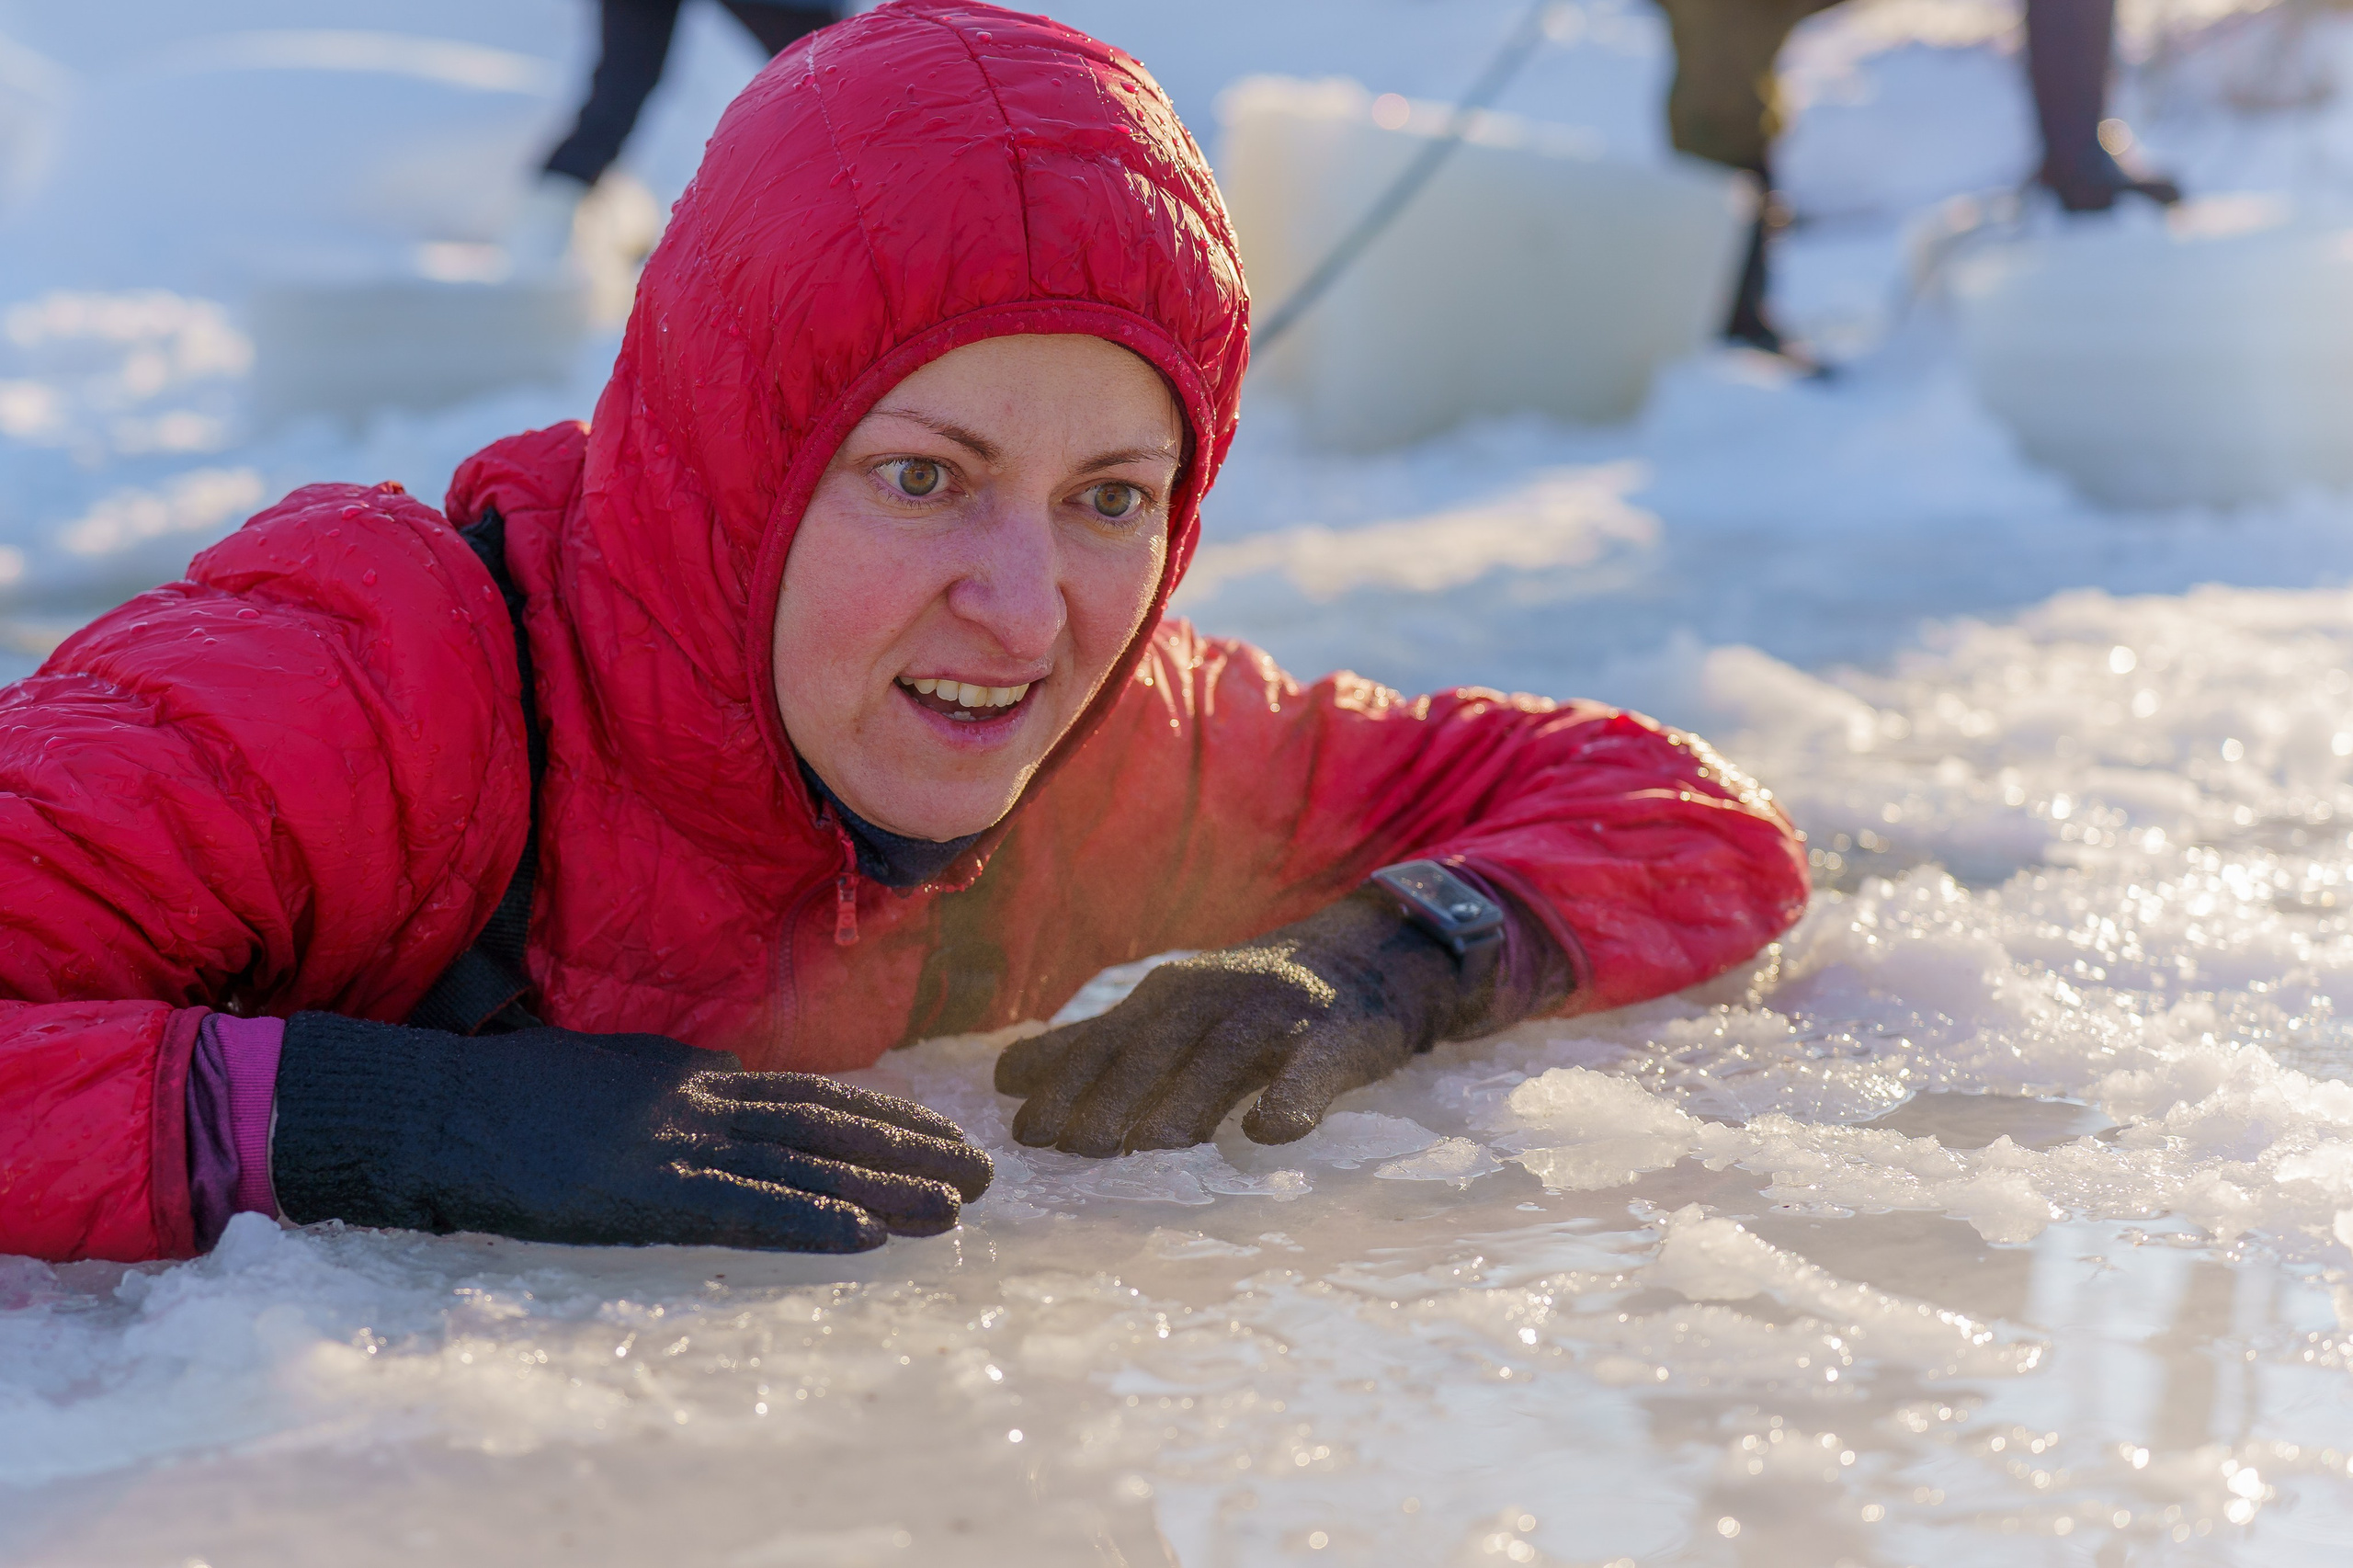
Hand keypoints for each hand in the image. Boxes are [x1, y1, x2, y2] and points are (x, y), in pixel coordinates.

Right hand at [273, 1015, 991, 1251]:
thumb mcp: (601, 1081)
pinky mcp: (644, 1190)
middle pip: (829, 1121)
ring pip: (807, 1161)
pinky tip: (868, 1235)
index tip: (937, 1137)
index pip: (806, 1097)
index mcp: (688, 1075)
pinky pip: (746, 1209)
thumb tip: (715, 1093)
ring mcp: (674, 1142)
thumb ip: (665, 1094)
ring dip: (887, 1186)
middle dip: (911, 1146)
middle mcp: (697, 1099)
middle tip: (985, 1171)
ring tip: (957, 1207)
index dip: (879, 1117)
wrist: (427, 1108)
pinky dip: (811, 1220)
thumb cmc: (498, 1102)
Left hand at [994, 894, 1471, 1155]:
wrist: (1370, 962)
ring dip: (1188, 1100)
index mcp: (1169, 995)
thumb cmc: (1251, 1004)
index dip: (1065, 1084)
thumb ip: (1096, 1046)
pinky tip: (1270, 1132)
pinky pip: (1314, 1070)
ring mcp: (1279, 1015)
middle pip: (1156, 1048)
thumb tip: (1006, 1077)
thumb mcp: (1171, 1014)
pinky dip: (1293, 1099)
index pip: (1106, 1041)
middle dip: (1112, 1096)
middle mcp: (1216, 997)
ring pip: (1226, 1057)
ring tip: (1151, 1145)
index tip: (1026, 1133)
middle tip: (1075, 1149)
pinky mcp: (1340, 1038)